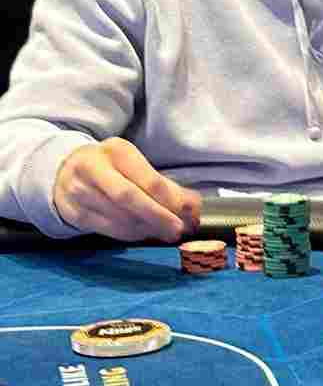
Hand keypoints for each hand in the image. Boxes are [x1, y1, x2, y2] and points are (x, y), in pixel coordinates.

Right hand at [51, 137, 201, 241]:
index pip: (148, 180)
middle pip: (129, 198)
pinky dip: (130, 234)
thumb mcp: (134, 164)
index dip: (170, 200)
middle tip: (177, 230)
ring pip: (118, 217)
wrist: (64, 169)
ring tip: (165, 232)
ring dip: (146, 229)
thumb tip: (194, 206)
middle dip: (158, 217)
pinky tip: (144, 233)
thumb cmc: (111, 166)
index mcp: (117, 151)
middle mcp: (94, 169)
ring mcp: (79, 191)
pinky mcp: (74, 212)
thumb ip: (164, 184)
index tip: (189, 214)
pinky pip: (107, 229)